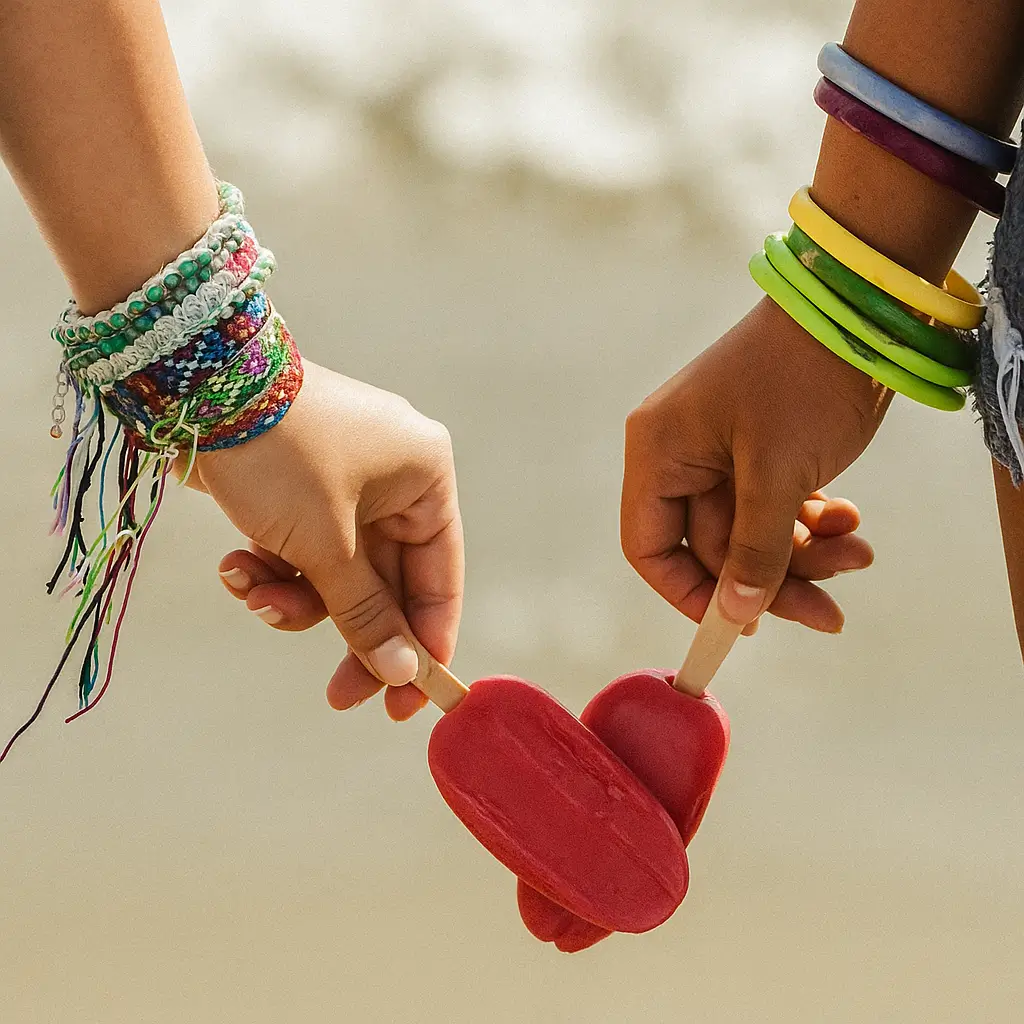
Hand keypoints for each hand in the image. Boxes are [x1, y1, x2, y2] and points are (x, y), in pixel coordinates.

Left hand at [184, 359, 462, 720]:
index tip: (407, 701)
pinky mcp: (301, 488)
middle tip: (340, 697)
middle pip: (386, 583)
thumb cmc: (279, 455)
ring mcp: (345, 483)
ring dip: (295, 597)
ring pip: (337, 572)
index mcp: (425, 480)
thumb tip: (404, 673)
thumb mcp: (327, 544)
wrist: (193, 383)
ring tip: (253, 595)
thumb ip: (366, 613)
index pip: (440, 577)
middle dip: (349, 631)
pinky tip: (236, 566)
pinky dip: (273, 566)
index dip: (426, 642)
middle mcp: (394, 480)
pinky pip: (303, 548)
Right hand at [621, 296, 889, 631]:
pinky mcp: (762, 449)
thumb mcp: (777, 475)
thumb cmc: (803, 380)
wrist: (859, 310)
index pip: (649, 545)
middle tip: (829, 611)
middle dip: (774, 578)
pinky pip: (776, 506)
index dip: (689, 592)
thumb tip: (739, 616)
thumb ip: (755, 551)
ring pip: (752, 532)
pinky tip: (851, 520)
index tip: (740, 625)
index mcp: (659, 453)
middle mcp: (682, 455)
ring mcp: (723, 451)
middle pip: (712, 548)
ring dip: (805, 554)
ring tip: (859, 555)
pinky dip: (813, 522)